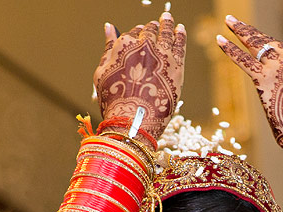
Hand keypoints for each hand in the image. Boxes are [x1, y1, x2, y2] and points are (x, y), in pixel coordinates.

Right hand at [95, 12, 185, 139]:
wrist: (133, 121)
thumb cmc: (114, 101)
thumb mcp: (102, 72)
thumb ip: (108, 48)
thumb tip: (110, 27)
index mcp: (124, 45)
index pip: (133, 33)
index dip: (137, 33)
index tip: (140, 33)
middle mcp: (144, 45)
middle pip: (150, 31)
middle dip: (152, 28)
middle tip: (156, 24)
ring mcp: (162, 54)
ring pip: (166, 33)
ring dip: (167, 24)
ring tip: (167, 19)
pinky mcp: (177, 66)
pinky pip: (180, 44)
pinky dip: (180, 34)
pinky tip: (180, 29)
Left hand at [216, 15, 282, 172]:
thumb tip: (280, 90)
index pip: (281, 47)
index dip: (266, 45)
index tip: (252, 37)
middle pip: (267, 40)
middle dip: (249, 30)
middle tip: (234, 22)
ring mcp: (278, 66)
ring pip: (255, 44)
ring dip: (239, 31)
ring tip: (228, 21)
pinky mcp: (264, 78)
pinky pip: (244, 60)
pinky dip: (230, 49)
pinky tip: (219, 40)